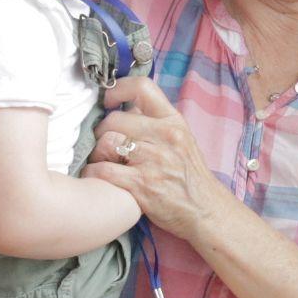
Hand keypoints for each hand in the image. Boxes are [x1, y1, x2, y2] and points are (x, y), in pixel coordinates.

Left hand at [86, 77, 230, 241]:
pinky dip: (93, 173)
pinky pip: (102, 170)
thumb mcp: (182, 140)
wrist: (204, 210)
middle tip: (105, 144)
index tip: (108, 101)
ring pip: (106, 142)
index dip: (118, 90)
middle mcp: (165, 136)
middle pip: (115, 119)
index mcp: (174, 121)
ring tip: (103, 161)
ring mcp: (153, 161)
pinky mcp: (141, 185)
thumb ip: (156, 122)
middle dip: (102, 132)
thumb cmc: (189, 176)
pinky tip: (99, 177)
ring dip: (97, 153)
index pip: (142, 87)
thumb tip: (126, 107)